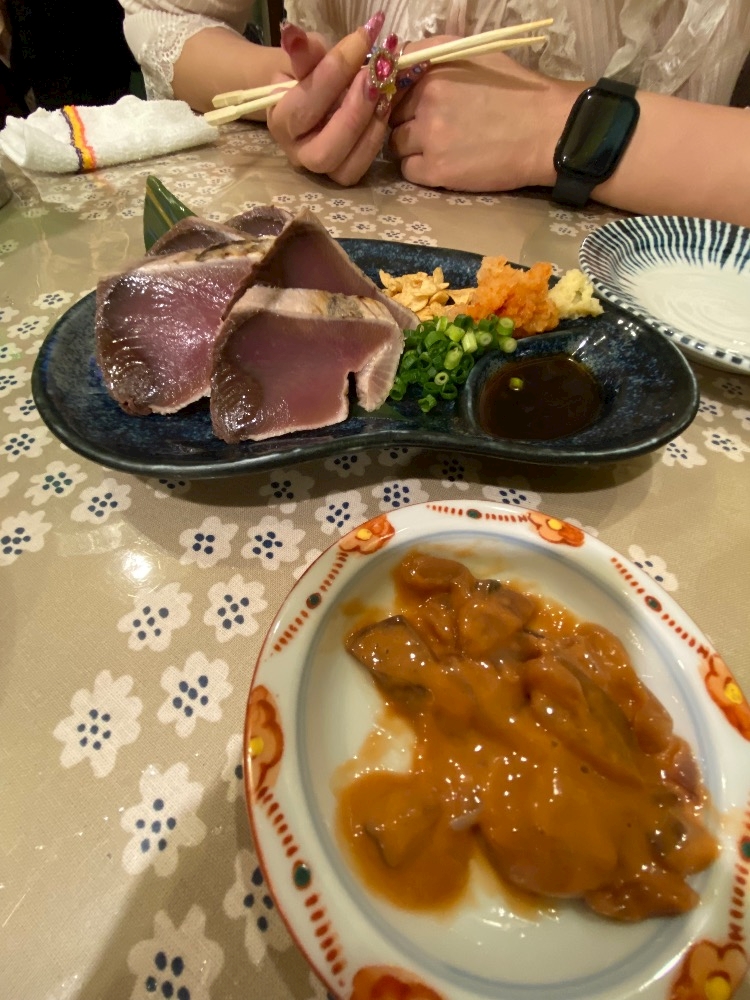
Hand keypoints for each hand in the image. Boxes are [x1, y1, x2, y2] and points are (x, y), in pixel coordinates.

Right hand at [267, 16, 394, 186]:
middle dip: (354, 113)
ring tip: (385, 90)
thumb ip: (304, 53)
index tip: (362, 39)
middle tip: (375, 77)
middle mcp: (298, 153)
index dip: (335, 71)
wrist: (314, 97)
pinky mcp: (343, 173)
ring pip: (346, 168)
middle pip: (324, 150)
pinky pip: (362, 168)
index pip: (306, 102)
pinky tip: (386, 107)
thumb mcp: (306, 59)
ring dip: (370, 128)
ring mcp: (322, 169)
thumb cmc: (309, 76)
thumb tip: (293, 34)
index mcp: (280, 122)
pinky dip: (377, 137)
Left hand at [389, 40, 580, 191]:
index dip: (399, 92)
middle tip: (430, 127)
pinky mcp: (437, 169)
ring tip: (438, 146)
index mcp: (435, 66)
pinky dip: (419, 169)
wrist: (546, 131)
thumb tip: (399, 65)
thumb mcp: (473, 55)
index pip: (392, 79)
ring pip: (395, 143)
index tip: (410, 102)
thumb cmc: (515, 91)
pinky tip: (442, 163)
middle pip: (390, 113)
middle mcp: (427, 98)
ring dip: (410, 146)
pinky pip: (408, 170)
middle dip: (404, 119)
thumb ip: (433, 56)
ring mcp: (430, 136)